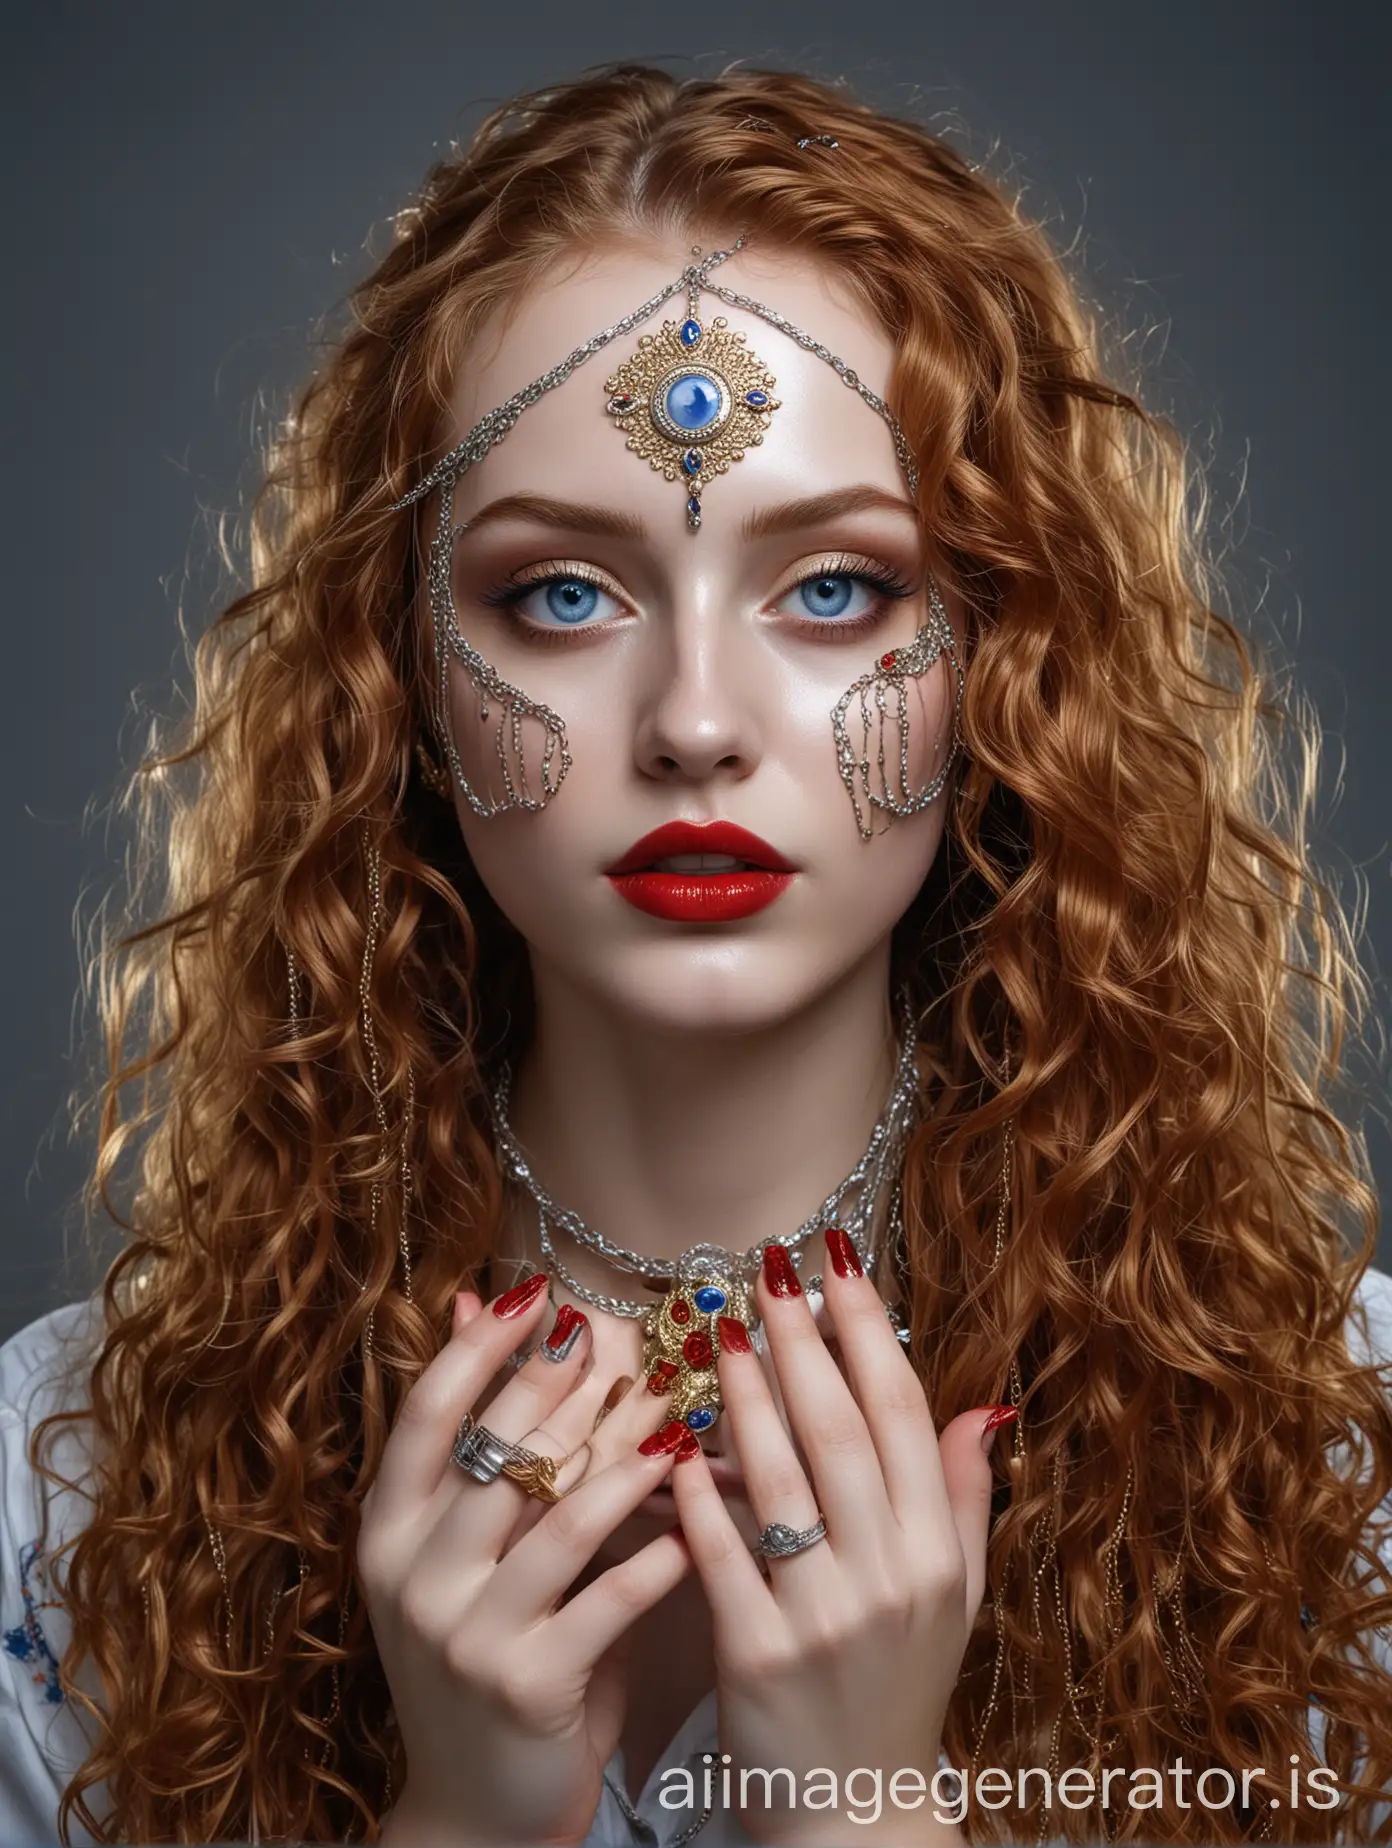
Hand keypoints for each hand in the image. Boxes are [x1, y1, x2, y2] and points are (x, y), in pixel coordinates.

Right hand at [359, 1276, 693, 1846]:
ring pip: (561, 1516)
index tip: (538, 1293)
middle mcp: (413, 1575)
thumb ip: (471, 1438)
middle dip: (578, 1392)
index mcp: (388, 1530)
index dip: (481, 1347)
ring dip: (631, 1459)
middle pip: (505, 1452)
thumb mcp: (453, 1549)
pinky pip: (607, 1599)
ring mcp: (465, 1634)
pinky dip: (658, 1554)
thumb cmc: (483, 1653)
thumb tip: (472, 1303)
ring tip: (681, 1418)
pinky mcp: (527, 1685)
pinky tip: (698, 1520)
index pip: (428, 1413)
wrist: (473, 1814)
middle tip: (640, 1348)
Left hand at [669, 1232, 1009, 1846]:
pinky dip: (702, 1497)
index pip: (903, 1415)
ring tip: (719, 1329)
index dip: (870, 1331)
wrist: (856, 1819)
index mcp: (936, 1553)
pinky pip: (723, 1558)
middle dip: (803, 1341)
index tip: (838, 1263)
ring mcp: (824, 1619)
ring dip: (747, 1396)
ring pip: (782, 1482)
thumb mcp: (956, 1599)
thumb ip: (962, 1499)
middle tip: (767, 1269)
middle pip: (841, 1432)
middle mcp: (889, 1577)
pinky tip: (679, 1442)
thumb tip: (981, 1404)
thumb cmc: (901, 1693)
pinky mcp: (759, 1659)